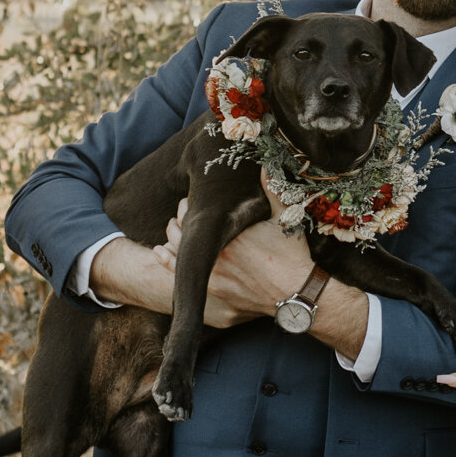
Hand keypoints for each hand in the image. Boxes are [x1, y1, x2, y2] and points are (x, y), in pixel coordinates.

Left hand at [153, 183, 313, 327]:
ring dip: (171, 237)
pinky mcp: (214, 290)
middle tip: (181, 212)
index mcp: (230, 232)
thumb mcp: (285, 217)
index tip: (189, 201)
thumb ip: (272, 190)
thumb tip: (264, 165)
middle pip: (183, 231)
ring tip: (172, 228)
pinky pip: (180, 275)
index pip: (195, 214)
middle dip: (179, 219)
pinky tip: (159, 252)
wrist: (295, 291)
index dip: (188, 206)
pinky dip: (167, 261)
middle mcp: (217, 253)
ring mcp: (213, 273)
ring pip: (177, 251)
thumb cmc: (291, 255)